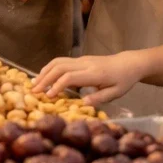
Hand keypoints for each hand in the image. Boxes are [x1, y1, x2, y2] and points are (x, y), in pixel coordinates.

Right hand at [34, 53, 148, 105]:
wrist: (128, 63)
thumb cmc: (123, 80)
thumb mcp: (116, 93)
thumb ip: (99, 98)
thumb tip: (82, 103)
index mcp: (94, 74)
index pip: (70, 77)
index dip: (57, 86)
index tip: (48, 97)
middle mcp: (85, 64)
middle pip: (60, 67)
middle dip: (45, 79)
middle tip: (34, 92)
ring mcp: (81, 59)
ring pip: (58, 62)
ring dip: (44, 72)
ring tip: (34, 84)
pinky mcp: (80, 59)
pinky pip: (61, 61)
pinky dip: (49, 68)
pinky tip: (43, 77)